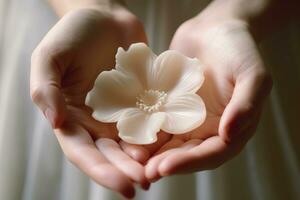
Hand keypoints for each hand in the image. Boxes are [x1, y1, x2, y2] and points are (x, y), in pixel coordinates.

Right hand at [30, 6, 148, 197]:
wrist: (104, 17)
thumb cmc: (72, 34)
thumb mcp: (49, 58)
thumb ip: (46, 89)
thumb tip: (55, 122)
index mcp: (72, 118)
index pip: (83, 152)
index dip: (100, 170)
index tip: (122, 185)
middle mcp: (96, 122)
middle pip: (110, 154)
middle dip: (125, 171)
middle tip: (144, 184)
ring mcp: (120, 113)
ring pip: (132, 143)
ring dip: (144, 160)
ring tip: (158, 171)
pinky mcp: (140, 101)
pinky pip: (150, 121)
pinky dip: (159, 135)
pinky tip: (170, 145)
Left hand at [121, 13, 272, 181]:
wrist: (214, 30)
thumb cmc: (238, 49)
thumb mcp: (253, 73)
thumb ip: (246, 104)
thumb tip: (231, 134)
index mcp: (230, 128)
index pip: (211, 153)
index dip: (190, 163)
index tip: (166, 167)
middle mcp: (206, 128)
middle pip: (186, 153)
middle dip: (166, 163)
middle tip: (145, 172)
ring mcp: (185, 118)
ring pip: (167, 141)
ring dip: (151, 153)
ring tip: (131, 160)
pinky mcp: (167, 106)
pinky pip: (154, 121)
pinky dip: (141, 129)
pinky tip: (126, 134)